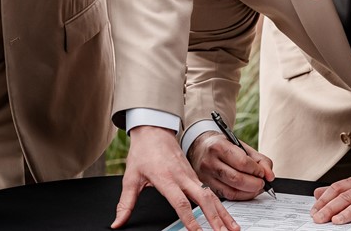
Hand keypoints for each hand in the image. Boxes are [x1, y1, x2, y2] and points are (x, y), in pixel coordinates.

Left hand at [112, 126, 238, 230]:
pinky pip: (211, 193)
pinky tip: (227, 217)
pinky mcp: (195, 176)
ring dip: (223, 214)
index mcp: (167, 179)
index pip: (180, 202)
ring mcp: (191, 176)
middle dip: (215, 219)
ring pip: (212, 197)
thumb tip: (117, 223)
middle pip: (203, 200)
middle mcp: (183, 178)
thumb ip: (125, 204)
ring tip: (233, 229)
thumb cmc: (144, 152)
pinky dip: (221, 206)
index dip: (189, 219)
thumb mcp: (131, 178)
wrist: (154, 130)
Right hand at [187, 131, 274, 200]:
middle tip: (262, 183)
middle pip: (236, 179)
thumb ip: (259, 160)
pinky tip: (247, 192)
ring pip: (231, 191)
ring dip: (249, 192)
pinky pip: (226, 196)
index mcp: (218, 146)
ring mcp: (206, 176)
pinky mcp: (206, 187)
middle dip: (254, 184)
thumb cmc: (224, 146)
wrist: (200, 147)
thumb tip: (270, 176)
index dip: (256, 170)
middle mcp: (209, 162)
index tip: (263, 173)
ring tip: (256, 188)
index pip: (242, 162)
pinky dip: (241, 196)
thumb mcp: (241, 145)